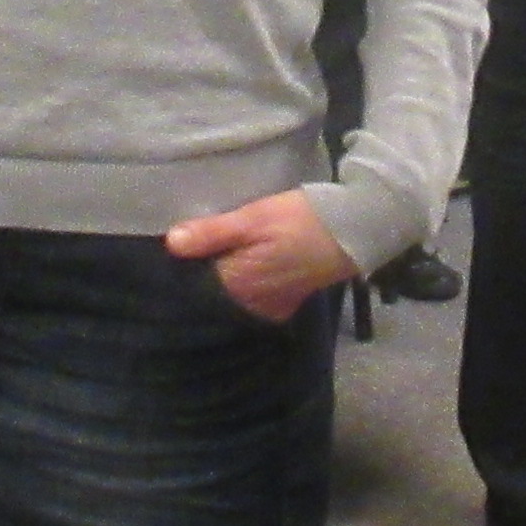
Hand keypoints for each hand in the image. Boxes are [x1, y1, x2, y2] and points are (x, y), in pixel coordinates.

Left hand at [165, 191, 353, 321]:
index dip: (182, 271)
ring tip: (212, 256)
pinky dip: (242, 286)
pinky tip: (240, 266)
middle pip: (212, 297)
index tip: (172, 254)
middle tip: (190, 252)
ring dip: (222, 281)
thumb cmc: (301, 220)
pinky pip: (252, 300)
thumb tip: (170, 243)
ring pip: (232, 298)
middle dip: (200, 278)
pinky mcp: (284, 303)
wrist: (355, 228)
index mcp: (237, 287)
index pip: (194, 288)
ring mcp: (269, 308)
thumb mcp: (253, 217)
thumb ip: (212, 233)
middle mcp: (251, 306)